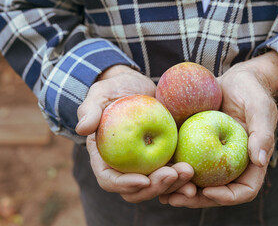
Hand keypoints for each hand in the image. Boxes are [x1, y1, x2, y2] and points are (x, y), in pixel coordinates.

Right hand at [75, 65, 194, 202]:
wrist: (137, 86)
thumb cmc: (115, 90)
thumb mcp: (100, 94)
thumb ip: (90, 110)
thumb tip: (82, 128)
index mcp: (105, 158)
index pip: (110, 180)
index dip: (124, 185)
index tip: (143, 179)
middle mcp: (126, 166)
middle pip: (137, 190)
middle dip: (155, 187)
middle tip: (172, 175)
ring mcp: (146, 164)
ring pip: (158, 185)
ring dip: (173, 185)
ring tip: (189, 173)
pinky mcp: (164, 156)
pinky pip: (173, 171)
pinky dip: (183, 177)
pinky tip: (196, 172)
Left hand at [159, 51, 277, 207]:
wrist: (231, 80)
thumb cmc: (250, 91)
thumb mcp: (259, 107)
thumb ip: (263, 132)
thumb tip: (260, 160)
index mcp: (250, 161)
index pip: (244, 190)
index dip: (227, 197)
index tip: (207, 191)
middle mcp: (231, 164)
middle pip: (216, 192)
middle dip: (196, 199)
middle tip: (175, 198)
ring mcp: (213, 157)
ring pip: (197, 182)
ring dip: (180, 189)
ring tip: (160, 192)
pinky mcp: (197, 147)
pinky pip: (184, 163)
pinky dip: (172, 170)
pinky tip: (155, 171)